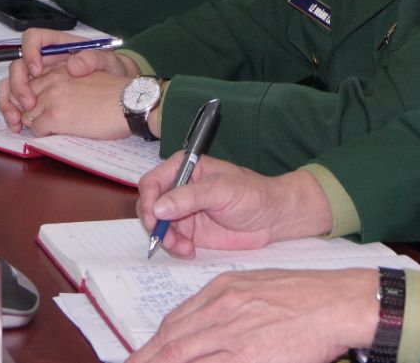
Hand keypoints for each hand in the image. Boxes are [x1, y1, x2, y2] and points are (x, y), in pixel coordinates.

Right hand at [0, 30, 133, 126]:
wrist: (119, 93)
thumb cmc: (112, 73)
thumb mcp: (109, 62)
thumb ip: (93, 59)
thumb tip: (72, 65)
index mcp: (58, 46)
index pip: (33, 38)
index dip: (30, 52)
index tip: (37, 71)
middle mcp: (43, 62)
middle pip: (17, 66)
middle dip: (18, 86)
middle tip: (29, 104)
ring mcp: (38, 81)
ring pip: (10, 86)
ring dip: (8, 102)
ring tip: (17, 121)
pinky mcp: (37, 99)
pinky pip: (15, 103)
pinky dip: (12, 114)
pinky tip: (19, 127)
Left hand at [0, 63, 137, 138]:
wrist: (131, 103)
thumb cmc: (116, 93)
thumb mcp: (88, 76)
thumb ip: (66, 81)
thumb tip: (50, 96)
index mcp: (60, 68)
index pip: (28, 77)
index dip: (22, 92)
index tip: (27, 105)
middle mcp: (53, 80)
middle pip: (20, 95)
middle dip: (20, 109)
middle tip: (25, 121)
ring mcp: (53, 98)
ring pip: (25, 114)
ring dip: (31, 123)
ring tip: (41, 128)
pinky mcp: (57, 117)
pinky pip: (36, 129)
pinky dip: (41, 134)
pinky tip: (54, 133)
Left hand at [127, 268, 378, 362]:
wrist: (336, 302)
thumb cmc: (305, 295)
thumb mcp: (257, 286)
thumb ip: (228, 304)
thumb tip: (206, 327)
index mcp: (222, 289)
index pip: (176, 320)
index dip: (154, 343)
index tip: (142, 356)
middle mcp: (221, 308)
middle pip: (171, 341)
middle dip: (146, 360)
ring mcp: (232, 333)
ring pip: (181, 356)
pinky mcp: (247, 355)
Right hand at [136, 159, 331, 258]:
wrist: (272, 218)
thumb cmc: (252, 194)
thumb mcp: (221, 191)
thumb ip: (189, 197)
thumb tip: (158, 208)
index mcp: (185, 168)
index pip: (152, 182)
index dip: (148, 201)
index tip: (154, 219)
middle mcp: (180, 188)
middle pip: (150, 205)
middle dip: (155, 224)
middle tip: (166, 239)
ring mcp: (183, 211)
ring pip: (158, 226)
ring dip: (166, 239)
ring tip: (184, 247)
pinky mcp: (190, 231)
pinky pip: (171, 240)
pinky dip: (175, 248)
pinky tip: (190, 250)